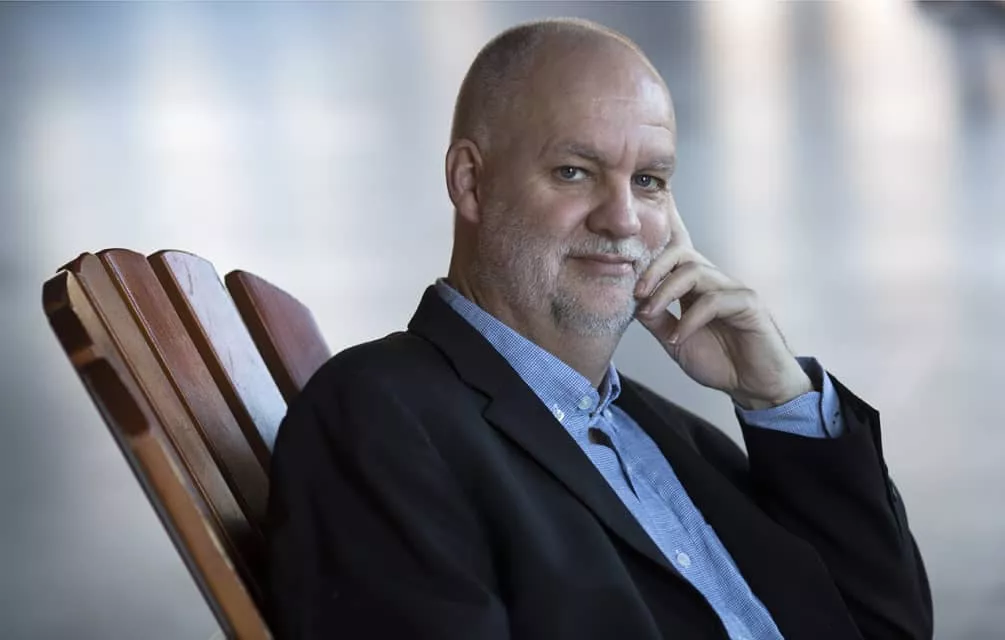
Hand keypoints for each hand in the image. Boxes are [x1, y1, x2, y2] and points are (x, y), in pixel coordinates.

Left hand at [633, 207, 811, 409]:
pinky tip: (679, 337)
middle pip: (682, 254)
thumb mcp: (676, 342)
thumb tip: (634, 304)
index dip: (651, 259)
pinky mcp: (749, 304)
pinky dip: (690, 319)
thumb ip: (657, 321)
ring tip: (651, 314)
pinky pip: (714, 301)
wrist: (753, 386)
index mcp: (696, 288)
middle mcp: (714, 283)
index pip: (674, 258)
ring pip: (695, 272)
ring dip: (666, 292)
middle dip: (654, 269)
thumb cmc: (720, 362)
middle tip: (637, 293)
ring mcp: (733, 290)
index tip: (627, 277)